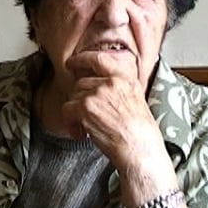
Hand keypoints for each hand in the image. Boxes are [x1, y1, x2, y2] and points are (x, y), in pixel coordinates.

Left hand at [62, 51, 164, 169]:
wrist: (139, 148)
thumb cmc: (140, 132)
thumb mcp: (136, 100)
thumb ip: (119, 89)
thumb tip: (99, 87)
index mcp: (125, 78)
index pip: (100, 58)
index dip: (82, 59)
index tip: (73, 62)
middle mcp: (111, 82)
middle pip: (82, 83)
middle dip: (80, 100)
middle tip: (88, 117)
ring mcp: (97, 93)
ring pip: (73, 96)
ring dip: (76, 113)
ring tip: (87, 128)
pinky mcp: (85, 107)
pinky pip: (67, 110)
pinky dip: (70, 123)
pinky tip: (82, 133)